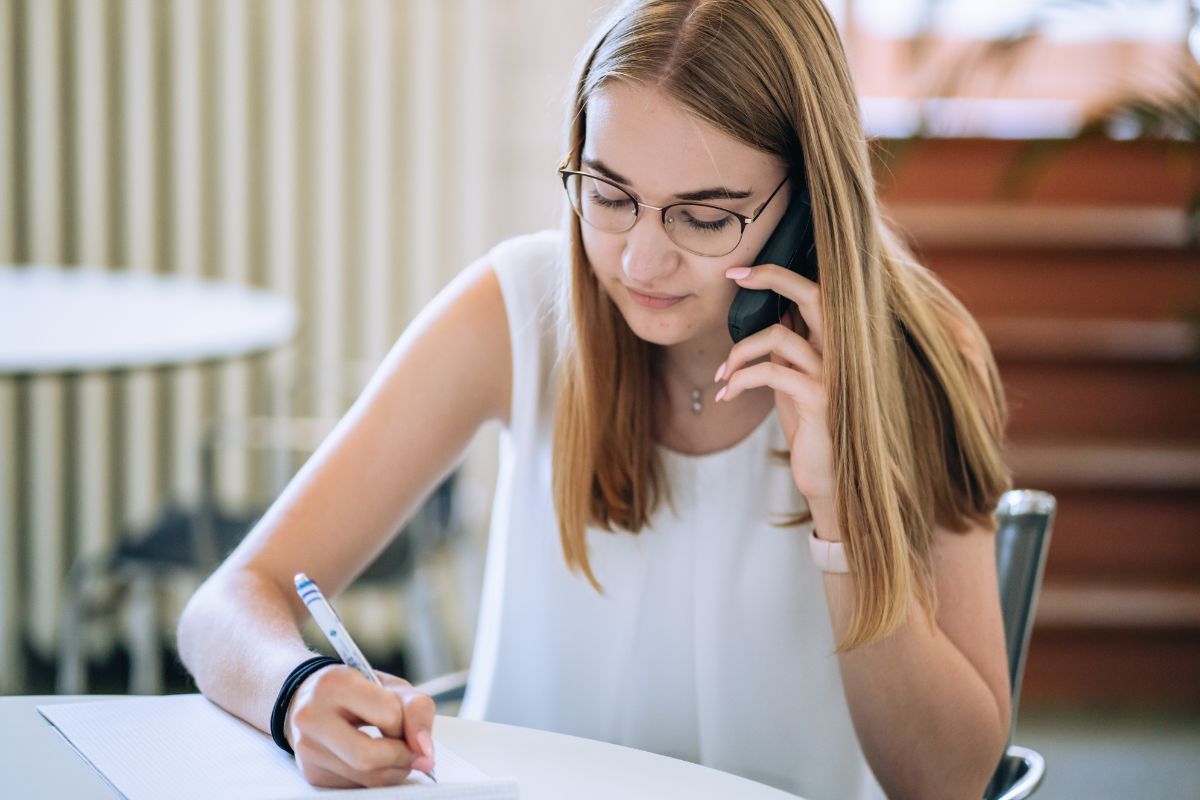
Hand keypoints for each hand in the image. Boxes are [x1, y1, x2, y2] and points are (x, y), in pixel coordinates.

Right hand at [286, 665, 435, 787]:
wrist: (311, 698)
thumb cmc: (358, 690)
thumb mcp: (390, 686)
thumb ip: (417, 709)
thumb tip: (425, 751)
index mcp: (335, 683)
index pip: (388, 715)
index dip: (405, 724)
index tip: (404, 723)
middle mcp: (312, 717)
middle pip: (369, 757)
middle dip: (401, 757)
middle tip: (411, 751)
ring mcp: (308, 748)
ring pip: (364, 778)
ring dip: (393, 771)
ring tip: (396, 754)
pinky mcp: (311, 772)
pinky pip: (356, 787)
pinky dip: (375, 777)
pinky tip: (374, 760)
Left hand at [716, 264, 837, 534]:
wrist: (830, 480)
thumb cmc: (812, 431)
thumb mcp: (794, 385)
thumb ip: (787, 354)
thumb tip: (771, 321)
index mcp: (836, 345)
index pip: (815, 293)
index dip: (778, 275)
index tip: (740, 272)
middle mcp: (841, 352)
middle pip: (811, 293)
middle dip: (770, 277)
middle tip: (733, 277)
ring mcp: (834, 374)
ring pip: (778, 336)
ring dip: (739, 353)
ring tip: (722, 375)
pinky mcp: (819, 398)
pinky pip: (771, 372)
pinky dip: (741, 380)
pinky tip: (726, 395)